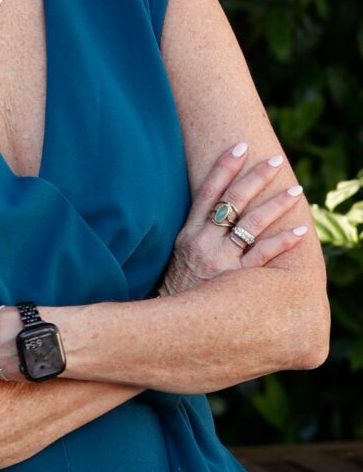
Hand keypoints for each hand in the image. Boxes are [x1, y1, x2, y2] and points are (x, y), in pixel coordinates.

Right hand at [161, 141, 310, 295]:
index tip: (240, 146)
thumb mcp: (179, 257)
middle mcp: (203, 242)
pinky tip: (301, 231)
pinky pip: (263, 255)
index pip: (207, 192)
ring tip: (297, 191)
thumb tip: (218, 211)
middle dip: (255, 178)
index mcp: (188, 234)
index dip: (224, 167)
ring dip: (277, 204)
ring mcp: (220, 260)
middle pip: (232, 201)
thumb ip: (198, 234)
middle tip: (276, 161)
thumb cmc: (179, 290)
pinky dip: (283, 242)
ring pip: (252, 223)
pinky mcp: (235, 280)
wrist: (171, 325)